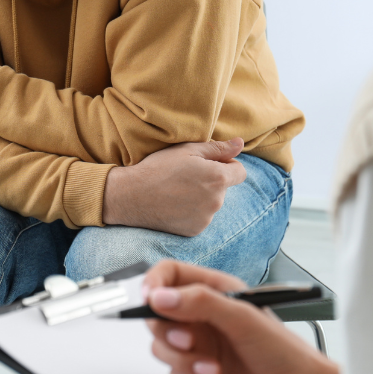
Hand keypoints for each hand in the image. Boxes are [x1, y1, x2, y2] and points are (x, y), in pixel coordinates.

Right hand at [101, 139, 246, 235]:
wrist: (132, 196)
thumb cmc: (159, 167)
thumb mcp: (187, 150)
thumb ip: (218, 148)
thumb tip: (240, 143)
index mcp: (218, 178)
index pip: (240, 172)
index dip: (227, 165)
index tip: (209, 164)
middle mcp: (217, 201)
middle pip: (224, 188)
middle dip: (212, 181)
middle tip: (186, 176)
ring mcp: (206, 218)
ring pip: (212, 203)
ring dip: (202, 197)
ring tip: (177, 190)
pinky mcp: (195, 230)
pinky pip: (201, 217)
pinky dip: (192, 211)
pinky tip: (174, 204)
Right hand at [143, 261, 341, 373]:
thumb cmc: (286, 353)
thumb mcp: (243, 318)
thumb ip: (200, 303)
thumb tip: (161, 297)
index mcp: (215, 291)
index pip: (170, 275)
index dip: (154, 284)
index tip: (150, 299)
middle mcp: (204, 316)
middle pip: (158, 314)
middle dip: (168, 331)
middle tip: (188, 340)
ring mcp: (200, 345)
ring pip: (163, 346)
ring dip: (184, 361)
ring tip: (212, 368)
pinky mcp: (199, 372)